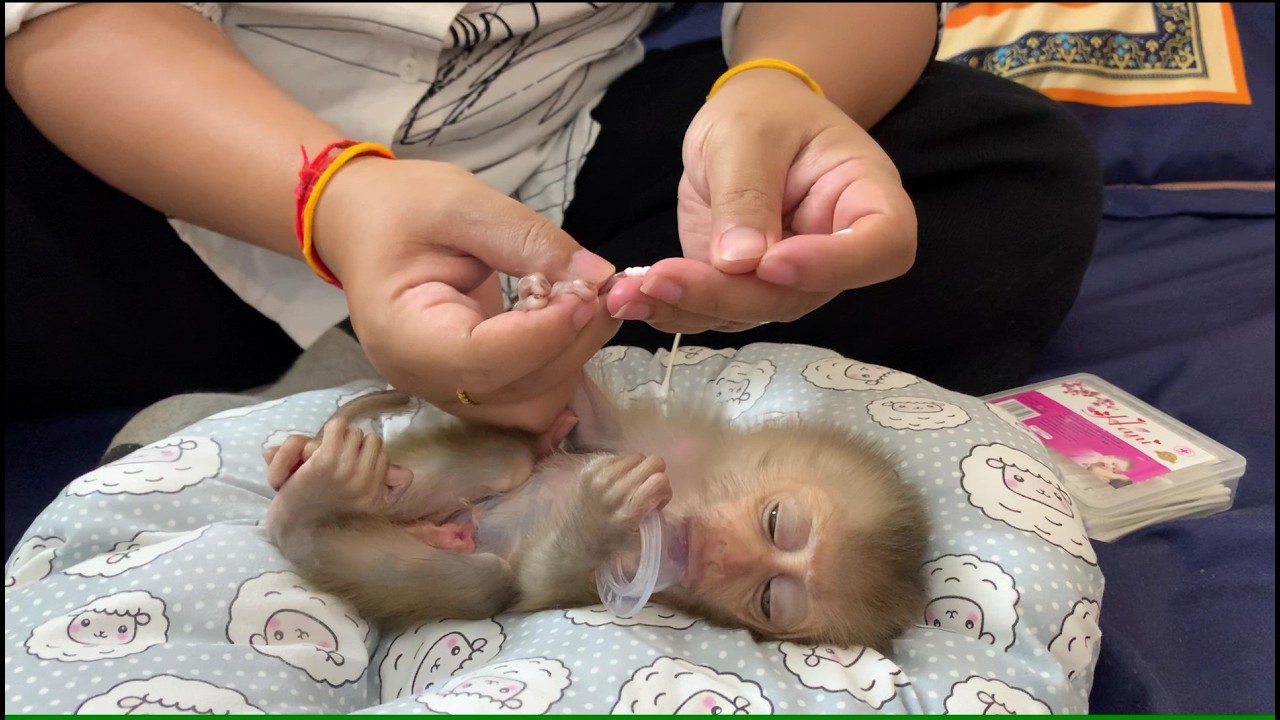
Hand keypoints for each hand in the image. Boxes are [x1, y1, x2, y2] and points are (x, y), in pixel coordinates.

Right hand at [312, 157, 621, 433]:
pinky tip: (569, 324)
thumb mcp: (460, 202)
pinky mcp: (473, 389)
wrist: (363, 226)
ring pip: (533, 406)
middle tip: (598, 286)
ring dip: (573, 357)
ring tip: (584, 300)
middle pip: (517, 389)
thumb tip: (597, 275)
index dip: (545, 332)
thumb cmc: (399, 209)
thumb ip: (528, 239)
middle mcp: (423, 378)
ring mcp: (448, 391)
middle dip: (570, 340)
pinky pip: (530, 400)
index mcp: (402, 332)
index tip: (586, 289)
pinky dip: (562, 367)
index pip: (483, 358)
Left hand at [604, 68, 916, 332]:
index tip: (772, 262)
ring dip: (688, 307)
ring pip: (752, 311)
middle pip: (799, 293)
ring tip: (629, 295)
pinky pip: (716, 310)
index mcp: (867, 200)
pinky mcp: (746, 289)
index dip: (832, 266)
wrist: (747, 121)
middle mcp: (836, 253)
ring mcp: (792, 279)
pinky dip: (672, 308)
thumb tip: (739, 263)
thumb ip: (747, 194)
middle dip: (728, 293)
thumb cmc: (765, 112)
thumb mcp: (749, 132)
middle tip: (663, 279)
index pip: (881, 247)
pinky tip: (631, 299)